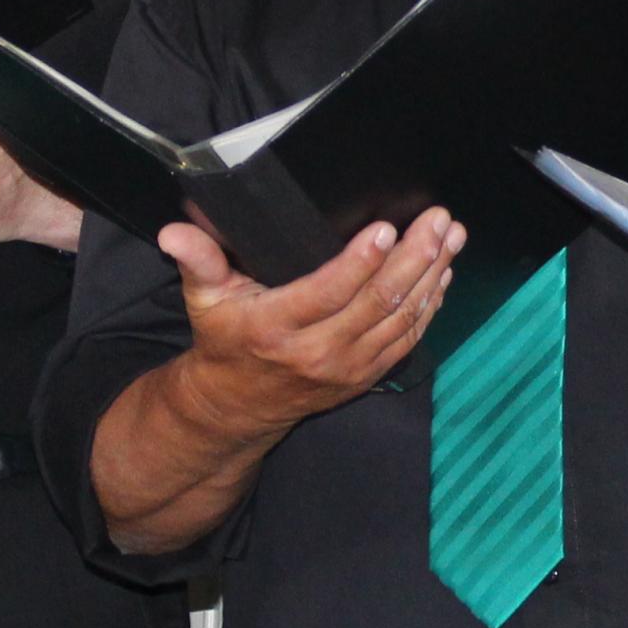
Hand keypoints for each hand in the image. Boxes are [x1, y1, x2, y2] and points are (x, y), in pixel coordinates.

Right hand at [157, 207, 460, 430]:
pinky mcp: (367, 375)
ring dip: (432, 276)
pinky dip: (431, 306)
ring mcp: (348, 367)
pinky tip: (444, 273)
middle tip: (438, 222)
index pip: (328, 292)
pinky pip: (407, 340)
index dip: (360, 261)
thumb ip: (197, 260)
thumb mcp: (204, 299)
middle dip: (415, 258)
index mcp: (277, 327)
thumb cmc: (225, 340)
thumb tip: (174, 231)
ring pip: (401, 320)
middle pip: (377, 302)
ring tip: (452, 237)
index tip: (386, 228)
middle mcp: (318, 351)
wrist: (236, 406)